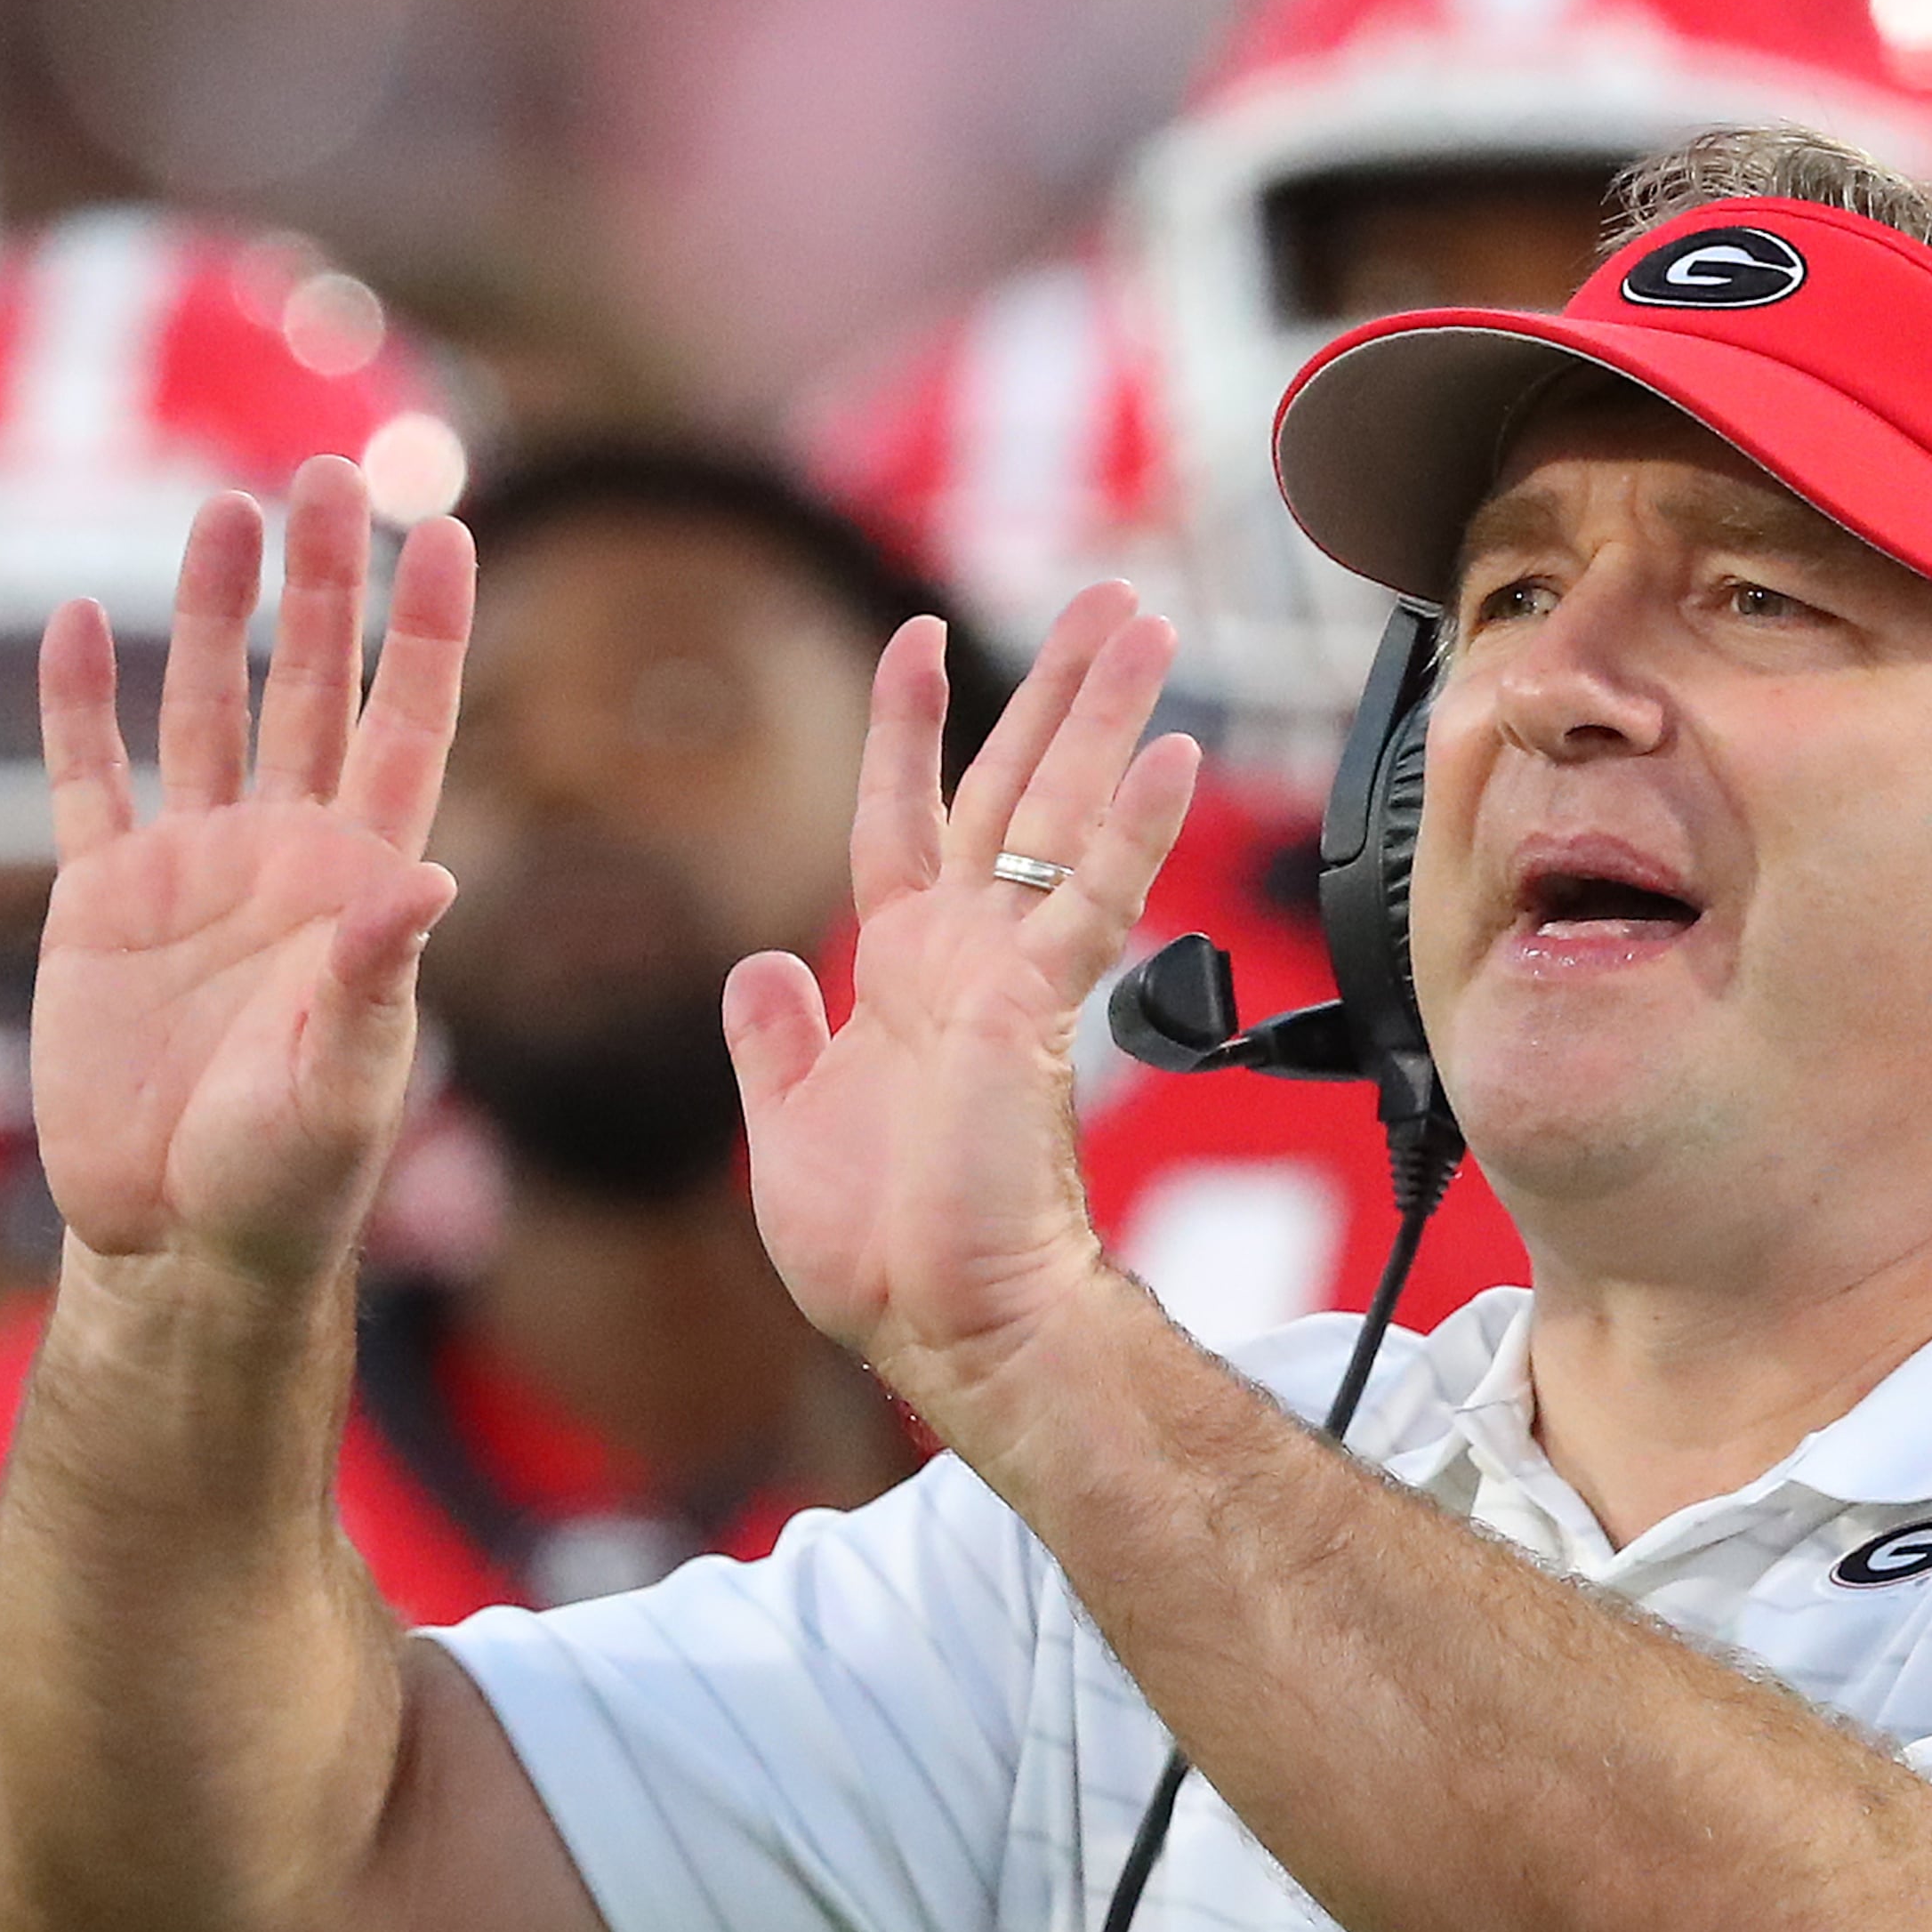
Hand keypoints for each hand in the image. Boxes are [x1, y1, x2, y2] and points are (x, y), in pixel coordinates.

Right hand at [32, 458, 473, 1287]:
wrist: (183, 1241)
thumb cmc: (291, 1179)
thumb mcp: (349, 1080)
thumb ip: (377, 976)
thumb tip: (431, 880)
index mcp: (362, 887)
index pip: (408, 728)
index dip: (427, 634)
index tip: (448, 531)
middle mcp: (284, 856)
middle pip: (311, 687)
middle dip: (322, 583)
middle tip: (331, 469)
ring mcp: (192, 870)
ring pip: (207, 706)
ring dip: (214, 610)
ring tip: (226, 505)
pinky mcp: (101, 903)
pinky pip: (89, 780)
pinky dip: (79, 703)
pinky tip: (76, 620)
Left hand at [725, 581, 1201, 1421]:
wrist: (941, 1329)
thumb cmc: (877, 1255)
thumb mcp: (783, 1125)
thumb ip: (774, 1038)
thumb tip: (757, 964)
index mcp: (900, 976)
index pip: (903, 817)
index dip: (908, 727)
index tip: (916, 636)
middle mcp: (962, 961)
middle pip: (1012, 790)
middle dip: (1054, 690)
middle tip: (1107, 602)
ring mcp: (1007, 981)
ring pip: (1060, 817)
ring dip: (1103, 720)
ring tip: (1145, 629)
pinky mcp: (1039, 1014)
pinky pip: (1092, 901)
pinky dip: (1132, 829)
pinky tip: (1174, 755)